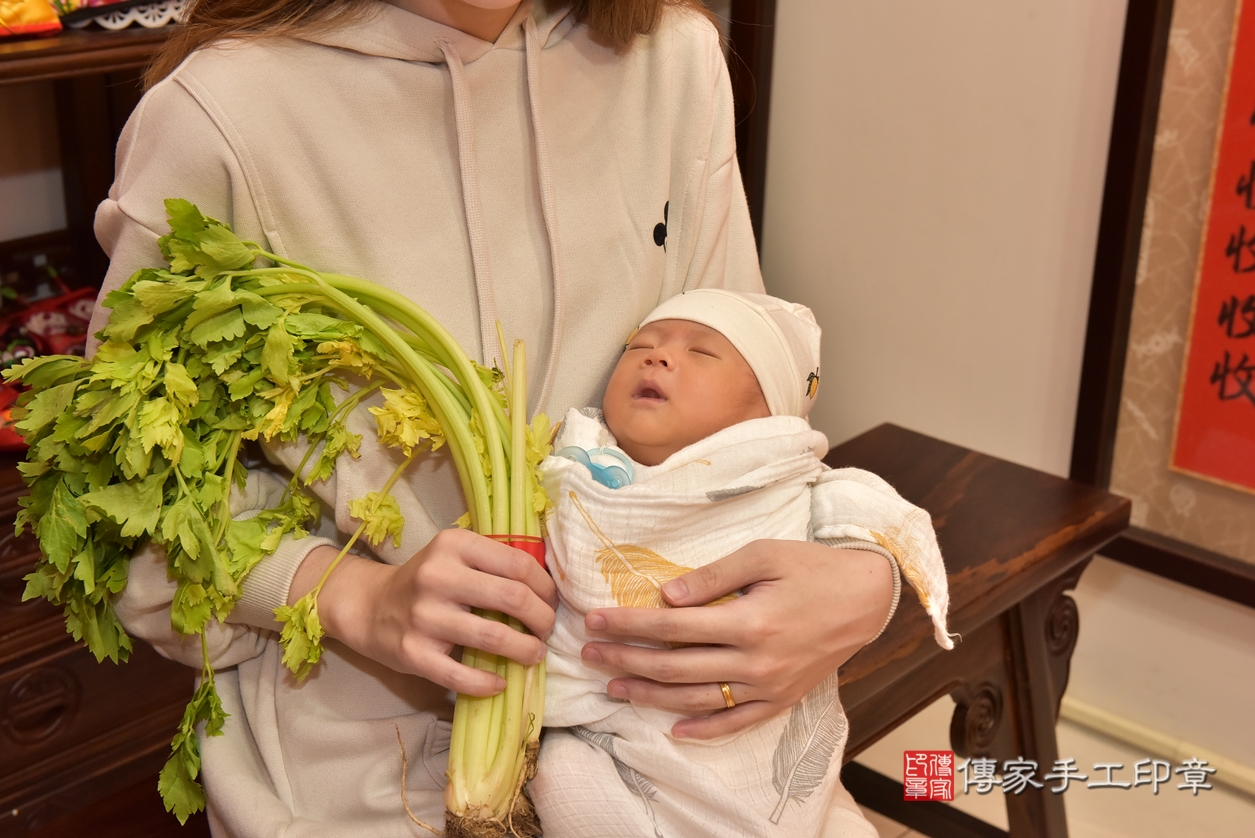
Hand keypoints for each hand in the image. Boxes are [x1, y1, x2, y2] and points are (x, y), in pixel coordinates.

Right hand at [294, 529, 557, 695]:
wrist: (368, 606)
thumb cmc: (426, 581)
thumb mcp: (455, 556)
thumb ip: (493, 563)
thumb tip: (548, 589)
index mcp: (453, 545)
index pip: (518, 564)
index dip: (545, 586)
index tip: (551, 602)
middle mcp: (438, 576)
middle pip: (513, 598)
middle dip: (543, 619)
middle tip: (547, 630)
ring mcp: (424, 616)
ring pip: (494, 637)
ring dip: (526, 650)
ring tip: (534, 655)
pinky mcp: (413, 653)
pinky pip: (461, 675)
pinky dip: (488, 683)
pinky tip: (500, 683)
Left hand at [581, 540, 892, 738]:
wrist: (867, 597)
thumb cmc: (813, 567)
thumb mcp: (763, 554)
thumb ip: (713, 577)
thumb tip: (666, 597)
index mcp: (748, 621)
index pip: (672, 627)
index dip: (628, 625)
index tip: (595, 621)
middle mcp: (755, 661)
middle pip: (675, 666)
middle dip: (626, 660)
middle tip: (589, 654)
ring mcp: (769, 686)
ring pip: (697, 699)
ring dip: (650, 695)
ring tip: (614, 687)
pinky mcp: (782, 699)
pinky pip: (736, 723)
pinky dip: (703, 730)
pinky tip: (672, 729)